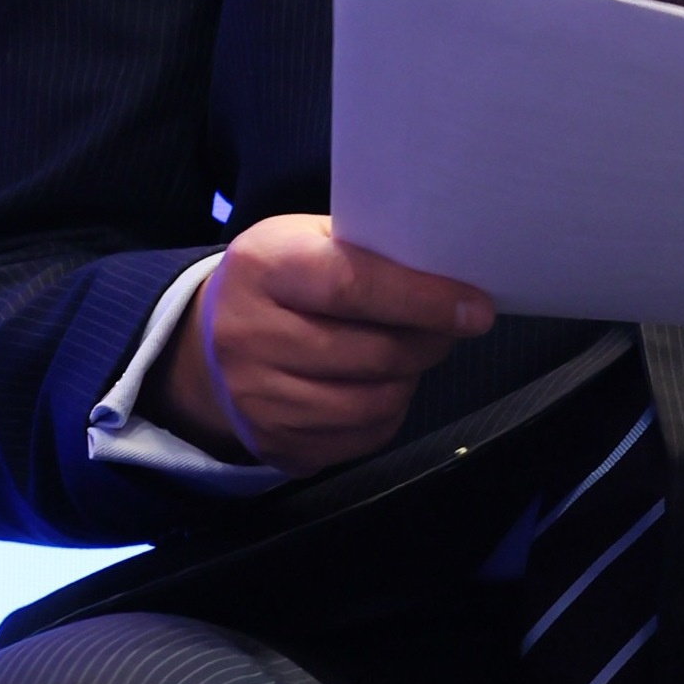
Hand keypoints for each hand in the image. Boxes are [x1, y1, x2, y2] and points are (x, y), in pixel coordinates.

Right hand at [148, 214, 493, 475]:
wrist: (208, 342)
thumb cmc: (281, 278)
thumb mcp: (307, 239)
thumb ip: (368, 252)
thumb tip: (452, 279)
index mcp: (263, 266)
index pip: (351, 286)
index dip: (421, 300)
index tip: (475, 308)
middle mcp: (249, 336)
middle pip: (370, 353)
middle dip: (427, 343)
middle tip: (451, 329)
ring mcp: (256, 399)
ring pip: (371, 403)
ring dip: (409, 379)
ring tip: (413, 354)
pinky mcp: (272, 444)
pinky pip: (359, 438)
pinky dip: (387, 413)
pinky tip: (383, 384)